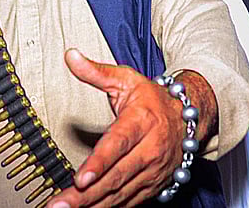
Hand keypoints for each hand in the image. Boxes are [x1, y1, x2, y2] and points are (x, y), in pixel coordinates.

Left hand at [47, 50, 213, 206]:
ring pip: (120, 194)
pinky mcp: (153, 185)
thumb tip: (71, 56)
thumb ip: (96, 71)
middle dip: (85, 194)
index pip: (118, 144)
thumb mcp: (126, 80)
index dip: (99, 163)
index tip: (81, 177)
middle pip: (116, 176)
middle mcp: (150, 149)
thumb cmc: (153, 100)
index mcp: (141, 121)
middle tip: (60, 203)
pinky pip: (128, 202)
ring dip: (92, 205)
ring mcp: (152, 171)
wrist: (188, 117)